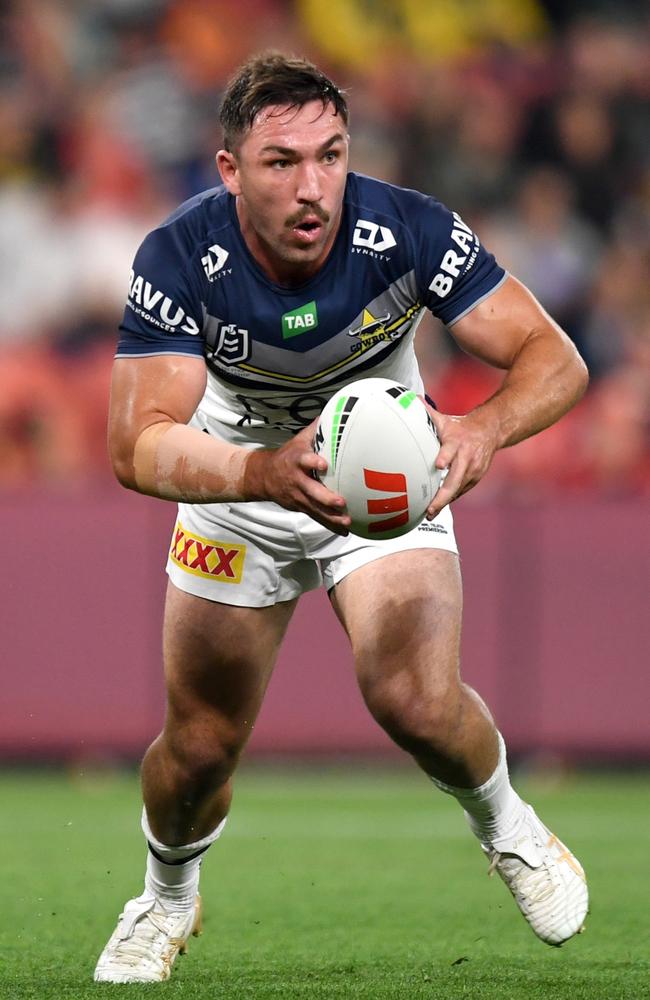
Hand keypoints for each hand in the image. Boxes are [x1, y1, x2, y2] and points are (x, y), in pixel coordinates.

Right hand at [243, 420, 350, 534]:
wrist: (263, 476)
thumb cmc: (288, 455)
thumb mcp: (298, 441)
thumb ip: (316, 430)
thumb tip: (336, 413)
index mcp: (296, 461)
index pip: (304, 460)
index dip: (313, 462)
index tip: (324, 464)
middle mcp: (297, 480)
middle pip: (311, 490)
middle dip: (326, 497)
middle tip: (340, 501)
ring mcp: (298, 496)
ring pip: (315, 508)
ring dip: (331, 516)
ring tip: (347, 520)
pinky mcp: (301, 507)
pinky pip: (317, 518)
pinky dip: (331, 525)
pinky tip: (345, 531)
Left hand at [425, 408, 499, 517]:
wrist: (491, 431)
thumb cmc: (461, 427)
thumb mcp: (445, 420)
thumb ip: (427, 413)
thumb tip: (410, 399)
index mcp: (457, 442)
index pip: (450, 450)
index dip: (445, 457)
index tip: (438, 465)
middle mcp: (467, 458)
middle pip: (455, 480)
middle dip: (442, 496)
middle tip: (429, 509)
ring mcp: (473, 470)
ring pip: (458, 489)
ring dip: (444, 502)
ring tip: (430, 514)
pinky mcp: (476, 478)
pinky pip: (461, 491)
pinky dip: (450, 499)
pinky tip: (438, 508)